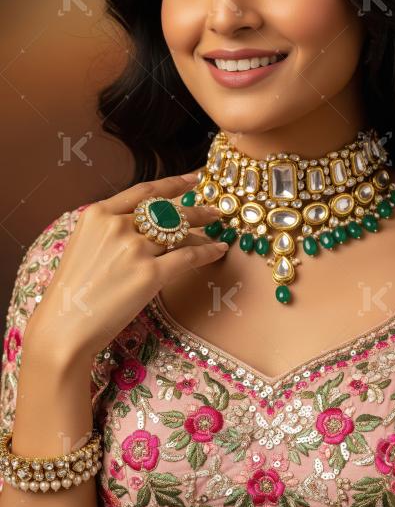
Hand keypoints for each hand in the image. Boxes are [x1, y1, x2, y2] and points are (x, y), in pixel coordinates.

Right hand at [22, 174, 225, 364]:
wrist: (64, 327)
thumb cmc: (73, 294)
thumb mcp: (84, 246)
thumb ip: (110, 231)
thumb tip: (147, 226)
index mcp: (98, 214)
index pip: (144, 191)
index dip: (173, 184)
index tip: (193, 180)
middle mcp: (117, 225)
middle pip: (166, 211)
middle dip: (195, 210)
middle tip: (214, 211)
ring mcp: (134, 249)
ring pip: (180, 233)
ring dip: (203, 232)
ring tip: (219, 231)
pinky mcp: (150, 274)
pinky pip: (189, 256)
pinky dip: (208, 252)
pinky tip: (218, 250)